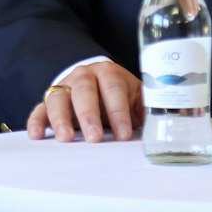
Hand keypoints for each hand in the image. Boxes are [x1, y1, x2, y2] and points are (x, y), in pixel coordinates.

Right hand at [26, 60, 142, 141]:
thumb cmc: (120, 96)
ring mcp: (64, 88)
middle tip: (94, 138)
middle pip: (83, 91)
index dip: (118, 112)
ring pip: (58, 98)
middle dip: (89, 115)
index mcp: (108, 73)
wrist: (96, 82)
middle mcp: (84, 76)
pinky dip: (36, 121)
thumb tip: (175, 121)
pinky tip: (37, 135)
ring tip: (66, 138)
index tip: (124, 135)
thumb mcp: (137, 97)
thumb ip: (150, 108)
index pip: (113, 89)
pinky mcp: (49, 101)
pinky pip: (39, 109)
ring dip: (61, 118)